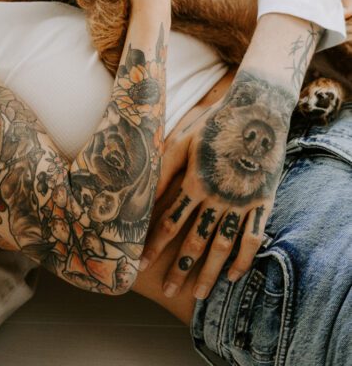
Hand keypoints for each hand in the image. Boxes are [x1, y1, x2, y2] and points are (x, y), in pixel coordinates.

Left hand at [140, 72, 289, 300]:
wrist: (256, 110)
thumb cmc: (213, 122)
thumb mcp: (182, 139)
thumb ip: (163, 168)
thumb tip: (141, 191)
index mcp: (195, 182)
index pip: (170, 222)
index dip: (155, 245)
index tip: (142, 265)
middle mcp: (218, 197)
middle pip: (195, 241)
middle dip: (179, 268)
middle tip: (167, 290)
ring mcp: (243, 202)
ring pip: (223, 246)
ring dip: (209, 272)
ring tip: (198, 295)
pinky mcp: (263, 202)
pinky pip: (254, 238)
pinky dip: (244, 259)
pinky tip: (232, 275)